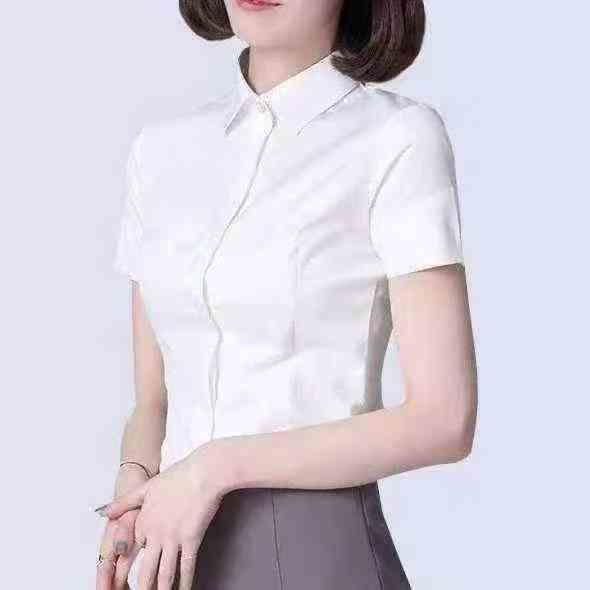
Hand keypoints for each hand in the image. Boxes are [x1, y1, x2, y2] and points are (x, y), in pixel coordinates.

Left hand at [97, 445, 228, 589]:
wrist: (203, 472)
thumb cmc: (178, 476)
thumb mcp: (147, 487)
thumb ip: (124, 502)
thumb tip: (103, 512)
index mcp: (143, 521)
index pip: (128, 554)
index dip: (121, 573)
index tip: (117, 585)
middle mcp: (155, 533)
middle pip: (145, 570)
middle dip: (142, 589)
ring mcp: (173, 538)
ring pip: (165, 573)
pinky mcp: (191, 538)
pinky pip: (187, 566)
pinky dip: (185, 582)